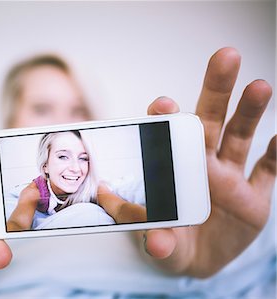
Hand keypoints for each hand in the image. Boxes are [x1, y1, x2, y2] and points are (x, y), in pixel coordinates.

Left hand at [142, 47, 275, 276]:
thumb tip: (154, 244)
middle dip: (217, 90)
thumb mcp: (162, 247)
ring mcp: (229, 179)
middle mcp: (201, 166)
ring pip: (240, 137)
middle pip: (209, 121)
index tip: (163, 102)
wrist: (196, 260)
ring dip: (250, 112)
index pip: (167, 135)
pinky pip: (268, 170)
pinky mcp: (253, 197)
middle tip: (225, 56)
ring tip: (259, 86)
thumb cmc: (171, 243)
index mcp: (172, 171)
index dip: (166, 117)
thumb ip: (158, 243)